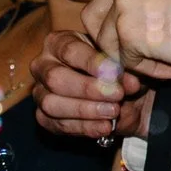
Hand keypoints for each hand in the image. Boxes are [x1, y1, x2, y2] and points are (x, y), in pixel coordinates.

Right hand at [32, 29, 155, 138]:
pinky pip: (58, 125)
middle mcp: (42, 66)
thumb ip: (123, 69)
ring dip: (85, 110)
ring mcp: (40, 94)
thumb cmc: (113, 68)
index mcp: (57, 43)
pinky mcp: (44, 118)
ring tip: (113, 112)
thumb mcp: (120, 62)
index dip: (92, 63)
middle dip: (87, 89)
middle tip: (116, 95)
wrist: (116, 93)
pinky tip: (105, 127)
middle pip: (55, 79)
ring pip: (52, 104)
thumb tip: (131, 84)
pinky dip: (85, 128)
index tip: (114, 73)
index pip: (70, 51)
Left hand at [83, 0, 170, 73]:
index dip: (118, 26)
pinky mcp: (128, 28)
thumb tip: (111, 26)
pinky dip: (147, 70)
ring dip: (133, 59)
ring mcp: (125, 0)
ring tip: (168, 60)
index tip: (145, 39)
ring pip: (106, 43)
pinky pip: (124, 62)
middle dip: (114, 43)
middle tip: (144, 56)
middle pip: (93, 19)